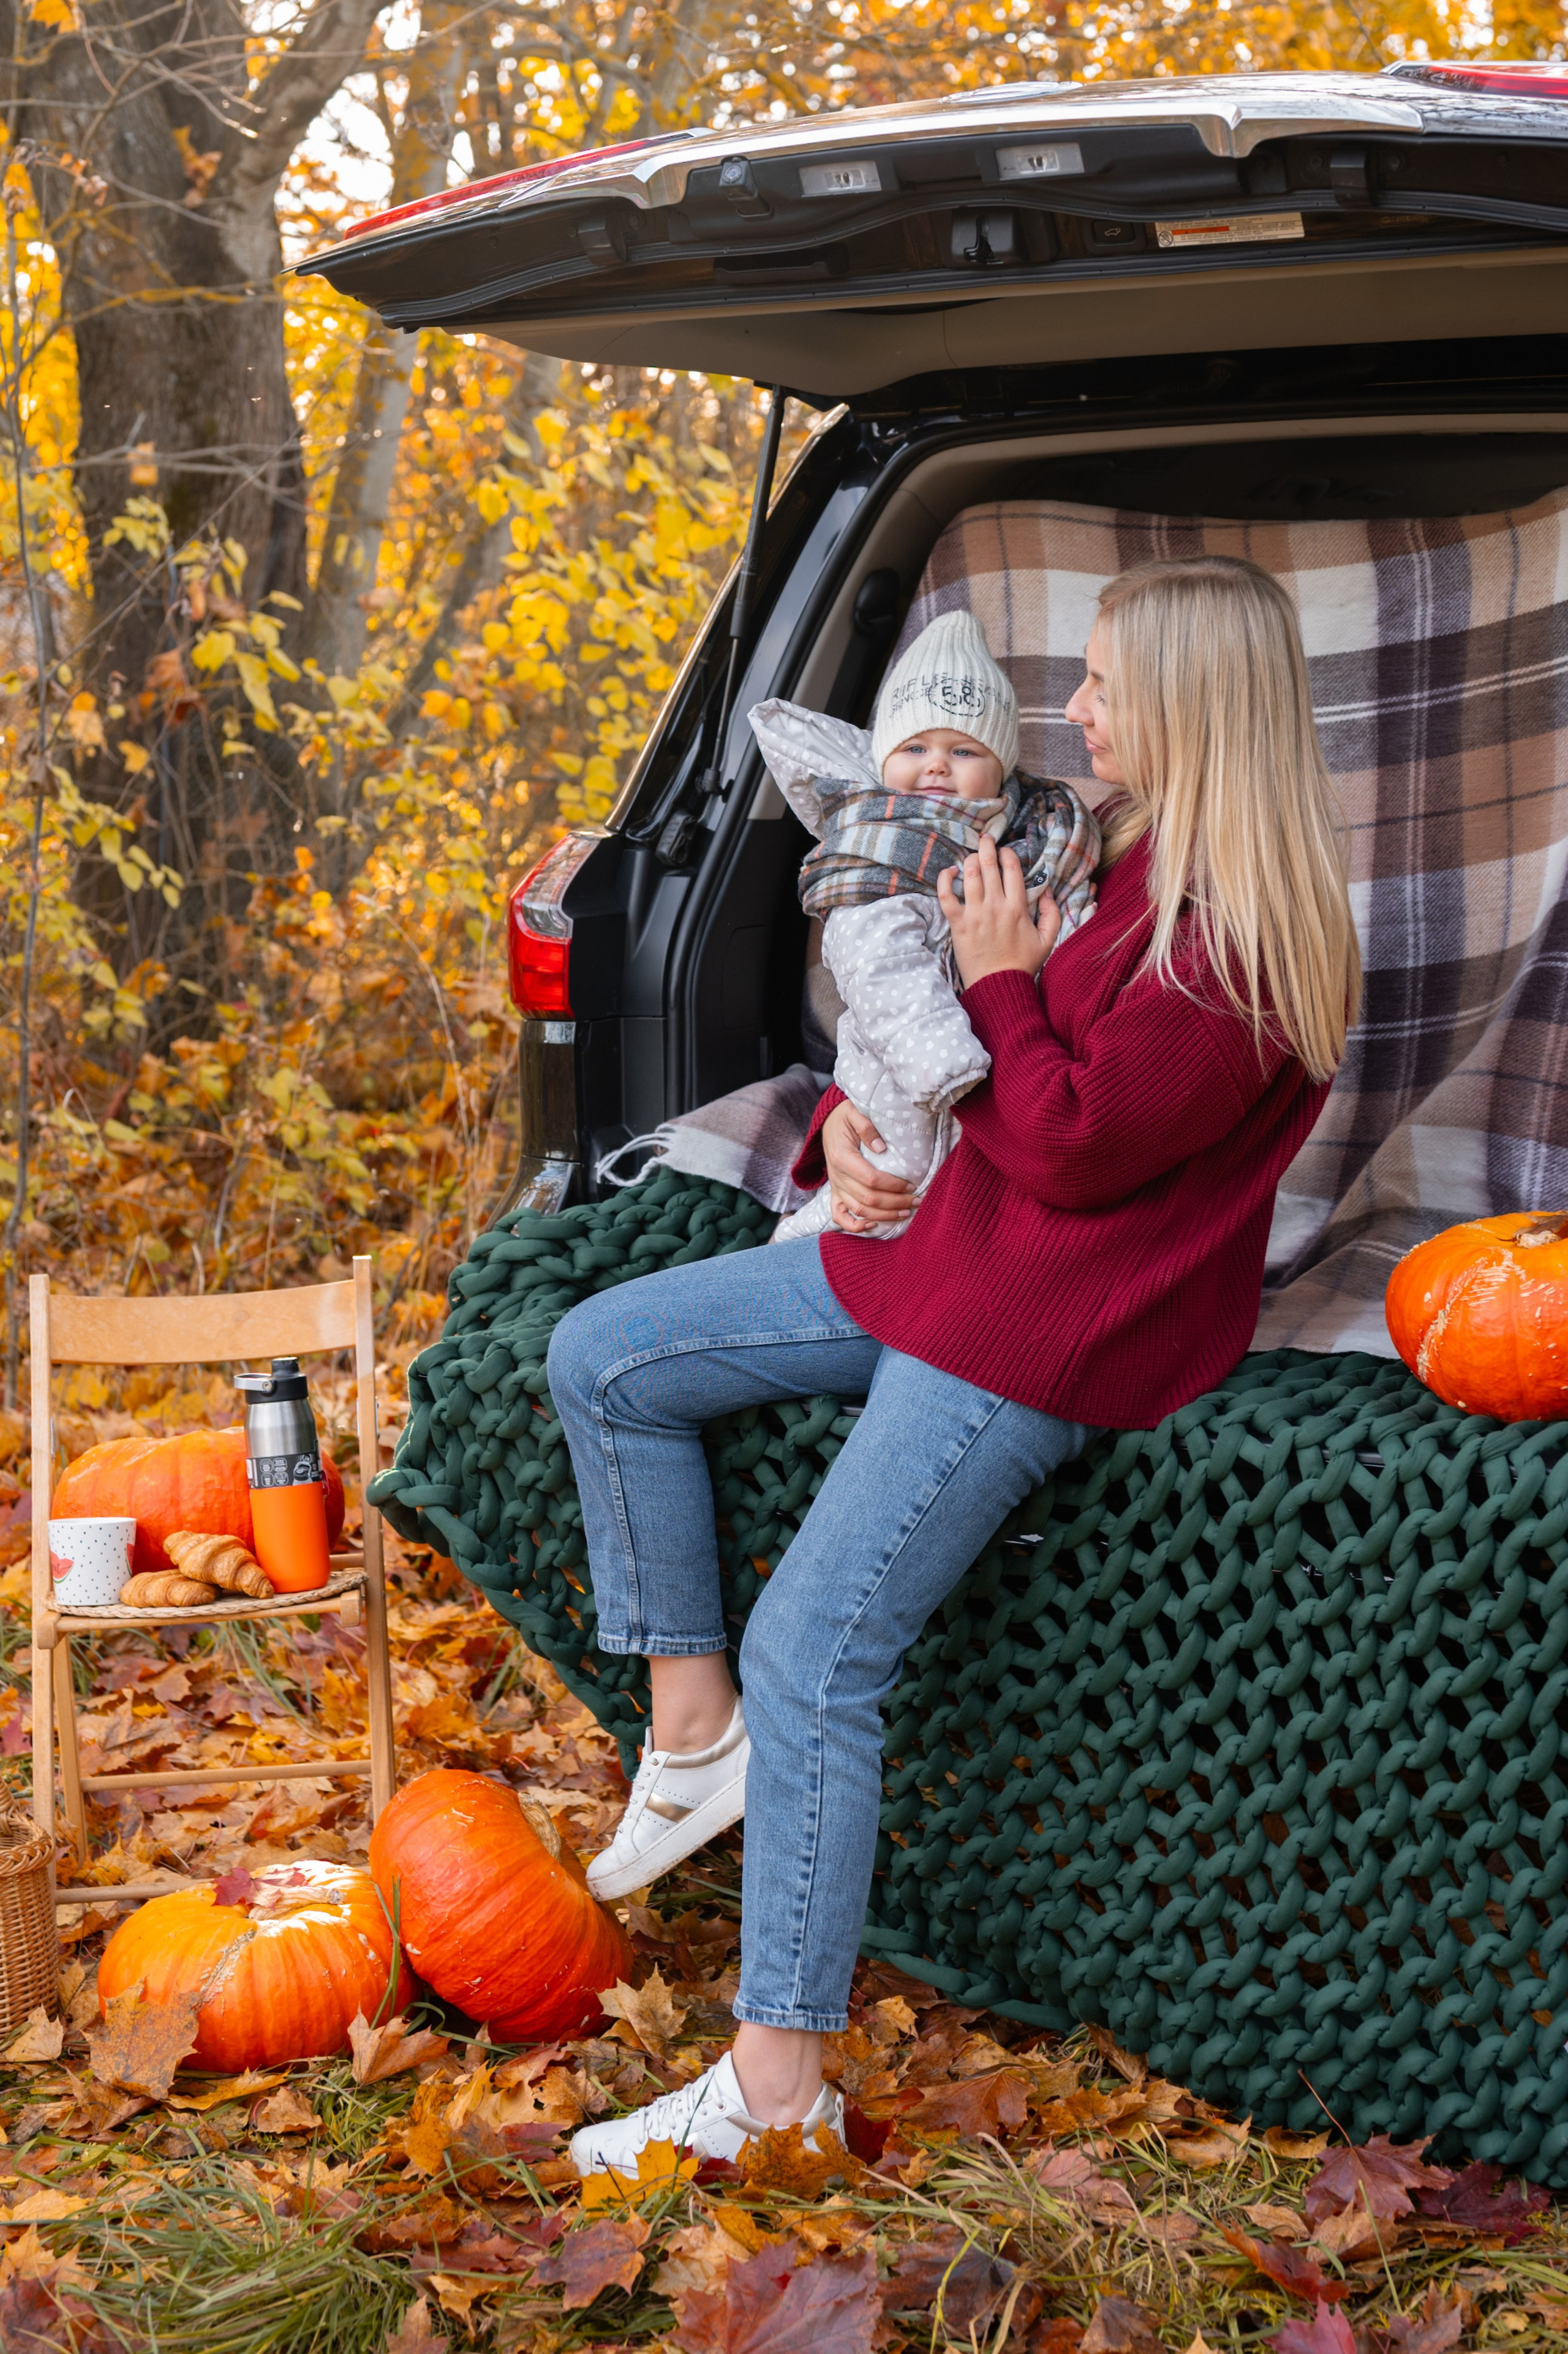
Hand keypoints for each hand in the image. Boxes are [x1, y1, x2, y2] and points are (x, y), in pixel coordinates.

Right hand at [821, 1099, 916, 1231]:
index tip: (912, 1185)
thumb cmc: (845, 1116)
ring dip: (884, 1215)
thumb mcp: (854, 1112)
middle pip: (868, 1198)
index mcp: (842, 1157)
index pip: (871, 1179)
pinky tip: (872, 1225)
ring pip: (859, 1210)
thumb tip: (882, 1148)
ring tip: (905, 1213)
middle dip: (896, 1203)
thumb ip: (866, 1127)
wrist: (829, 1121)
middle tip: (917, 1201)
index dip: (893, 1186)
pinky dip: (854, 1226)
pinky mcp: (835, 1192)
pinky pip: (839, 1215)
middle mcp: (837, 1176)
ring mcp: (835, 1186)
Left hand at [938, 833, 1060, 989]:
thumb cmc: (1022, 964)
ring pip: (970, 875)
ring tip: (972, 856)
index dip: (1008, 853)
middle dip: (987, 846)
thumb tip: (1047, 891)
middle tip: (985, 839)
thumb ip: (1052, 913)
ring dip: (970, 859)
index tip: (1005, 851)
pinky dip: (944, 880)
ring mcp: (975, 914)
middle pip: (989, 865)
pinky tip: (949, 872)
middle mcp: (996, 906)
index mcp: (1017, 907)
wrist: (999, 986)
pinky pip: (946, 896)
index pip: (1012, 868)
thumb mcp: (1047, 940)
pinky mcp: (958, 924)